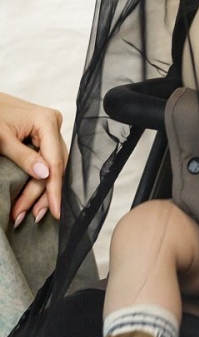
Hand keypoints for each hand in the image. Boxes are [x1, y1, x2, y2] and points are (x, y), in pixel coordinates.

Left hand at [0, 93, 67, 223]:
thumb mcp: (1, 139)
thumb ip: (23, 156)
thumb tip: (44, 175)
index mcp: (46, 121)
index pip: (54, 161)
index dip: (54, 189)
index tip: (54, 211)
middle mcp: (53, 124)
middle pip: (54, 166)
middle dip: (43, 194)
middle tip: (32, 216)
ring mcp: (50, 129)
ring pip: (52, 166)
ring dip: (42, 190)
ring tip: (32, 212)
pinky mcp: (44, 135)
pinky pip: (47, 160)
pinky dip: (40, 179)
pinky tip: (36, 196)